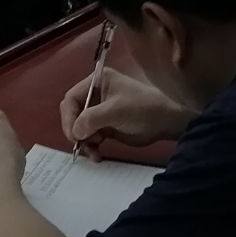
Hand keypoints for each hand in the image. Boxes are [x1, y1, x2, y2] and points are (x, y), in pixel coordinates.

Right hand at [58, 66, 189, 149]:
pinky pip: (91, 136)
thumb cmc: (141, 108)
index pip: (71, 98)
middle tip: (81, 145)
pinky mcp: (107, 125)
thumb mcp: (115, 110)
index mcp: (96, 82)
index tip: (73, 134)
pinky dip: (92, 146)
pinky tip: (97, 154)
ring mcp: (101, 111)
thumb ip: (91, 119)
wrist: (166, 122)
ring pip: (81, 127)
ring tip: (93, 152)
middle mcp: (96, 94)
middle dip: (76, 130)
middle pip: (74, 113)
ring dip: (84, 141)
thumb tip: (75, 132)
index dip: (69, 117)